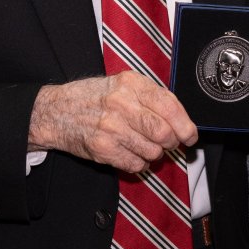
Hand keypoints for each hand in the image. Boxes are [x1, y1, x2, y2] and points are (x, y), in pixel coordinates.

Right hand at [27, 73, 197, 172]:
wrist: (57, 111)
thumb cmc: (95, 97)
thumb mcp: (123, 84)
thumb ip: (152, 97)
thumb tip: (182, 120)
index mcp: (131, 84)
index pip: (170, 106)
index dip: (186, 125)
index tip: (191, 136)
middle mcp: (121, 104)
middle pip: (163, 133)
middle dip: (171, 143)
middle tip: (167, 143)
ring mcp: (111, 127)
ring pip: (152, 151)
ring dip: (154, 154)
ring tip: (144, 146)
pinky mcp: (102, 148)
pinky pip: (135, 165)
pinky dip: (140, 164)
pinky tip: (132, 154)